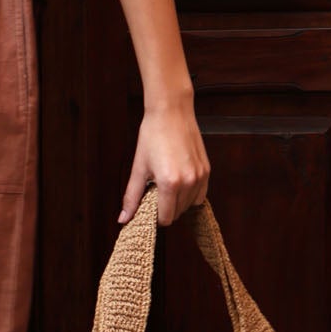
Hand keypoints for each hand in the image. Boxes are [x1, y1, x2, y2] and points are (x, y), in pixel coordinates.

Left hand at [118, 101, 210, 225]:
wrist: (171, 112)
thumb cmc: (152, 136)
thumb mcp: (138, 168)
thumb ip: (132, 197)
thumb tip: (123, 219)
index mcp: (170, 183)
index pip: (166, 218)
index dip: (155, 216)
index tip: (148, 206)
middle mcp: (188, 182)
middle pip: (177, 213)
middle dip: (165, 208)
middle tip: (155, 192)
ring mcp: (200, 177)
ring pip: (190, 205)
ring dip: (178, 202)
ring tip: (166, 184)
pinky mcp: (207, 170)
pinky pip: (200, 195)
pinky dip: (190, 195)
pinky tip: (179, 183)